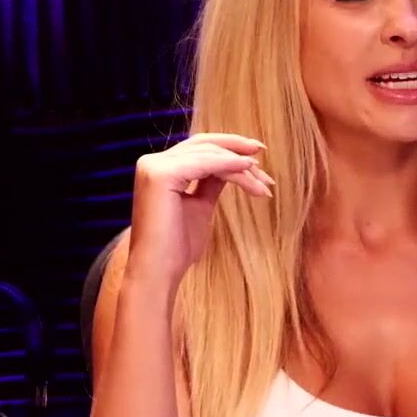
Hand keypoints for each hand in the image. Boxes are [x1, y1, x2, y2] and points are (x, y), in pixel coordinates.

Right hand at [126, 133, 274, 288]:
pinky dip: (231, 165)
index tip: (256, 158)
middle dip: (236, 149)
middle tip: (263, 152)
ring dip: (241, 166)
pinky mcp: (161, 175)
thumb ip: (211, 182)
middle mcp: (151, 163)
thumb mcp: (200, 205)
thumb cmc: (178, 245)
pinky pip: (206, 164)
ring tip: (265, 182)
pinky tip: (250, 170)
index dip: (228, 149)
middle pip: (203, 146)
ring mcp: (153, 167)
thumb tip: (235, 164)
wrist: (160, 271)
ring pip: (209, 156)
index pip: (197, 149)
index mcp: (158, 169)